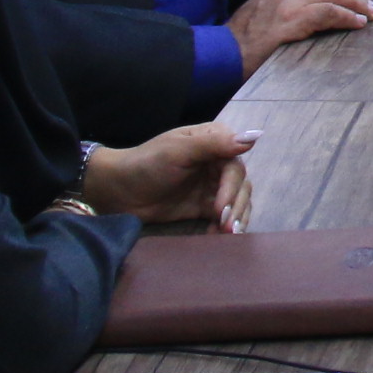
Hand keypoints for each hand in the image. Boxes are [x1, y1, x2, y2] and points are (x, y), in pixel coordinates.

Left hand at [84, 122, 256, 228]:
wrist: (116, 191)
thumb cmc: (146, 164)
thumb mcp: (178, 151)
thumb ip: (214, 144)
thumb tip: (255, 136)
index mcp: (214, 142)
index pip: (236, 164)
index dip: (232, 186)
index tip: (220, 206)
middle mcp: (218, 162)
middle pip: (241, 185)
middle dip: (235, 206)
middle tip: (224, 225)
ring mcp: (212, 186)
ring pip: (238, 202)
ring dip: (235, 217)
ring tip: (226, 234)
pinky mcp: (204, 207)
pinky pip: (224, 216)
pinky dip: (225, 226)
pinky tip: (217, 236)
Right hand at [225, 0, 372, 71]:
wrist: (221, 55)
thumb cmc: (243, 43)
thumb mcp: (266, 16)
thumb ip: (289, 6)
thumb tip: (320, 13)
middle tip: (371, 6)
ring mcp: (287, 2)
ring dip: (357, 5)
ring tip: (371, 16)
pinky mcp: (291, 19)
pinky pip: (329, 12)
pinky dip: (347, 17)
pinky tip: (358, 24)